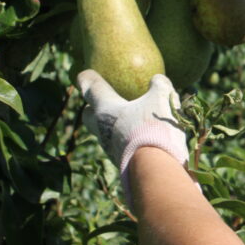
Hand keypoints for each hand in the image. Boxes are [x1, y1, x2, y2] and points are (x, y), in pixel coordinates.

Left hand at [77, 70, 188, 201]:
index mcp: (106, 109)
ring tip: (129, 120)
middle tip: (100, 103)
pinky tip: (143, 137)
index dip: (87, 79)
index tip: (83, 74)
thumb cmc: (153, 128)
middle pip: (89, 117)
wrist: (154, 170)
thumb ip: (159, 85)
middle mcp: (102, 130)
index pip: (91, 89)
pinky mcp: (123, 163)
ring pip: (105, 133)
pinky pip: (121, 145)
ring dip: (113, 125)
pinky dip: (128, 139)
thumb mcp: (161, 99)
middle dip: (92, 109)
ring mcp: (111, 149)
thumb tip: (158, 79)